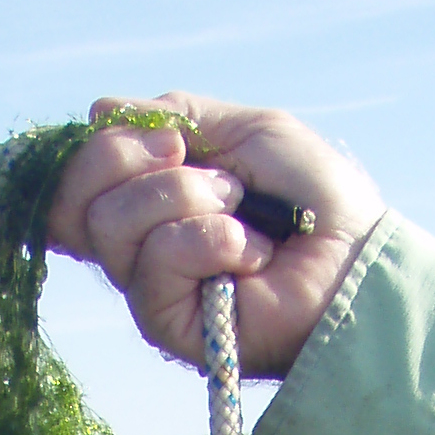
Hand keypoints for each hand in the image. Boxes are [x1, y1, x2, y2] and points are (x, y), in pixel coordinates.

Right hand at [46, 92, 383, 378]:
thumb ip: (177, 115)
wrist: (356, 258)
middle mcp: (138, 250)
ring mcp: (150, 290)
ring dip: (188, 199)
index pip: (78, 180)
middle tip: (207, 168)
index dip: (103, 147)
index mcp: (149, 203)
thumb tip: (99, 108)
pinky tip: (250, 253)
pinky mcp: (167, 326)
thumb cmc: (314, 199)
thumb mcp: (246, 131)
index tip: (169, 138)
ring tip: (242, 213)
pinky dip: (210, 240)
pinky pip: (155, 262)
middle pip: (80, 201)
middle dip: (138, 164)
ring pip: (114, 224)